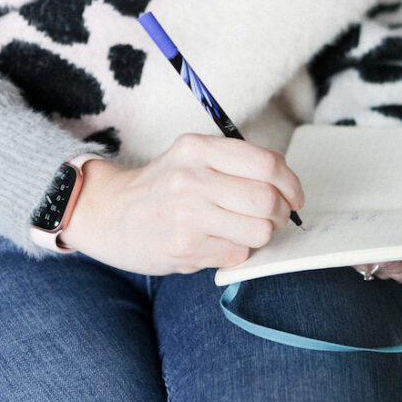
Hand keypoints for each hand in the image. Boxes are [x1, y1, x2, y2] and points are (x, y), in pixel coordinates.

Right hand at [59, 133, 304, 275]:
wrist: (108, 215)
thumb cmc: (160, 189)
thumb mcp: (190, 159)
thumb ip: (234, 165)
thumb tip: (286, 188)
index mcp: (197, 148)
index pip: (267, 163)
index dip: (291, 184)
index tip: (293, 197)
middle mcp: (192, 177)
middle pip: (268, 199)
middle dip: (281, 214)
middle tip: (274, 219)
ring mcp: (187, 214)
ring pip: (259, 230)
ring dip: (261, 236)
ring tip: (243, 232)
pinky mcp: (185, 247)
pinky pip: (237, 253)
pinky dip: (236, 252)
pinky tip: (216, 244)